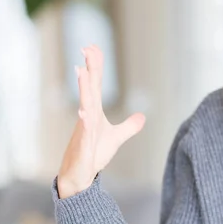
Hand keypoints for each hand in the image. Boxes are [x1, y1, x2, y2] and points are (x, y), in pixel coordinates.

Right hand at [57, 44, 145, 198]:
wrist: (80, 176)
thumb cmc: (94, 154)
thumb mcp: (117, 137)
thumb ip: (129, 126)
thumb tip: (142, 116)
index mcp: (94, 111)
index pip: (96, 84)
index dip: (95, 66)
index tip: (92, 47)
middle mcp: (87, 115)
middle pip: (89, 87)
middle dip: (89, 68)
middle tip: (87, 48)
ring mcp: (83, 128)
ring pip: (85, 104)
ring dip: (84, 88)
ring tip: (82, 71)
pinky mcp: (83, 144)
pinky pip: (84, 130)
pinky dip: (84, 120)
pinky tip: (84, 111)